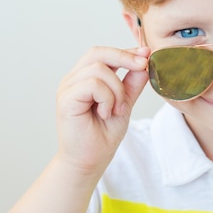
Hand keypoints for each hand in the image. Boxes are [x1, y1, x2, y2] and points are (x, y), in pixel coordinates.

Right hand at [55, 46, 149, 175]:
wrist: (90, 161)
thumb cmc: (103, 135)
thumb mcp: (125, 103)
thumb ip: (132, 82)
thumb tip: (144, 59)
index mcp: (85, 77)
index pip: (104, 53)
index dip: (126, 51)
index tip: (146, 54)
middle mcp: (74, 79)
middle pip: (98, 52)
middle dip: (124, 57)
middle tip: (142, 67)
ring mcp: (67, 88)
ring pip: (99, 69)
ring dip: (117, 89)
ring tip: (118, 109)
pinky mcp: (66, 99)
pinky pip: (92, 84)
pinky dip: (107, 98)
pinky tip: (106, 113)